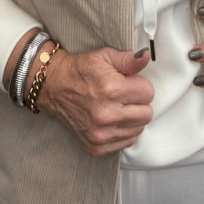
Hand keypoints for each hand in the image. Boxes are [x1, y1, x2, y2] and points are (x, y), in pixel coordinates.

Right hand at [36, 45, 154, 156]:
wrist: (54, 87)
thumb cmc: (81, 71)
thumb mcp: (105, 57)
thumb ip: (129, 60)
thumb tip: (146, 57)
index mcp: (112, 90)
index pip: (149, 93)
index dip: (141, 85)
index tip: (130, 83)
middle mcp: (106, 115)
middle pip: (147, 114)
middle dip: (139, 103)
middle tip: (124, 96)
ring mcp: (100, 134)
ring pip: (138, 129)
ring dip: (132, 118)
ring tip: (116, 107)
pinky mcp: (96, 146)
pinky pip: (126, 142)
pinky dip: (122, 131)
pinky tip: (111, 120)